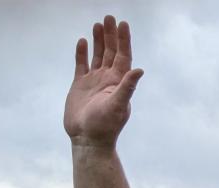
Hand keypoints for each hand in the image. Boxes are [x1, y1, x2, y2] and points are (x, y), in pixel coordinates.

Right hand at [64, 15, 144, 146]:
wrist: (88, 139)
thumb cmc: (105, 126)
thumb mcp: (119, 105)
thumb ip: (127, 87)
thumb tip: (139, 70)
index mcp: (119, 82)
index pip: (123, 56)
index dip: (124, 40)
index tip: (123, 24)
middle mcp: (108, 79)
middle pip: (110, 52)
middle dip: (110, 35)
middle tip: (109, 17)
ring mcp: (94, 81)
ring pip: (97, 55)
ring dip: (98, 41)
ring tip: (98, 24)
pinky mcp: (80, 85)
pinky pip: (81, 65)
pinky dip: (82, 53)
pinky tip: (82, 41)